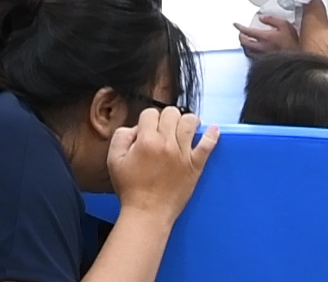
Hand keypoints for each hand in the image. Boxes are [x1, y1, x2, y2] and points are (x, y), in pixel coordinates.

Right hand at [108, 106, 219, 224]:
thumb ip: (121, 137)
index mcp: (146, 141)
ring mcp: (183, 154)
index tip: (149, 129)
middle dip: (166, 118)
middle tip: (165, 129)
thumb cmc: (131, 190)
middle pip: (171, 113)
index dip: (148, 120)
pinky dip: (212, 135)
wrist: (147, 213)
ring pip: (190, 122)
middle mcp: (166, 144)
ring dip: (187, 121)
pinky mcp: (195, 166)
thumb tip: (136, 128)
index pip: (150, 113)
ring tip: (184, 128)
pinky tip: (213, 130)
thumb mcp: (114, 160)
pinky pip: (207, 145)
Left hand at [233, 14, 300, 55]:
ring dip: (244, 45)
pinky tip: (253, 51)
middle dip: (240, 37)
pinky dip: (250, 53)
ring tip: (246, 41)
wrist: (301, 55)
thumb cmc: (294, 42)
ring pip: (247, 51)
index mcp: (265, 37)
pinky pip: (253, 58)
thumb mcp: (285, 25)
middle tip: (241, 32)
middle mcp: (261, 48)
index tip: (236, 24)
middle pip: (244, 43)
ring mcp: (263, 56)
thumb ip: (272, 20)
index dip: (239, 27)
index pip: (247, 31)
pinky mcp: (266, 61)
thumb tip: (262, 18)